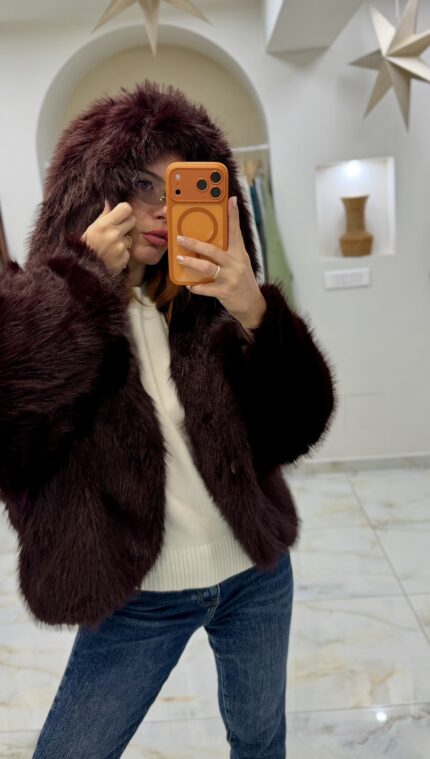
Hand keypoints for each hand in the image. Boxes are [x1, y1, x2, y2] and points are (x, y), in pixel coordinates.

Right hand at [81, 200, 135, 275]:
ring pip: (129, 238)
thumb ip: (103, 216)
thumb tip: (109, 202)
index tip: (121, 215)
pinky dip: (122, 254)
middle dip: (127, 224)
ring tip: (111, 247)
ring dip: (123, 241)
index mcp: (104, 224)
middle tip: (118, 230)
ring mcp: (120, 247)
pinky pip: (128, 252)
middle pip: (132, 221)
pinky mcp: (124, 258)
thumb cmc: (86, 247)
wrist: (84, 270)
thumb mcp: (91, 228)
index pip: (126, 208)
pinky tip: (112, 256)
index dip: (125, 211)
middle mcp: (114, 234)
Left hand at [176, 196, 266, 328]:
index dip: (233, 215)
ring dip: (191, 263)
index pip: (236, 231)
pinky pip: (206, 288)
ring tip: (180, 258)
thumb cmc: (242, 281)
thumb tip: (208, 241)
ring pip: (207, 268)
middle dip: (195, 243)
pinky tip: (190, 286)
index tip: (231, 200)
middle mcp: (235, 263)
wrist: (253, 305)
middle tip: (180, 237)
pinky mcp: (225, 292)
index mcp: (240, 253)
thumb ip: (228, 252)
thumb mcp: (239, 263)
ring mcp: (230, 278)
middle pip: (213, 250)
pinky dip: (196, 287)